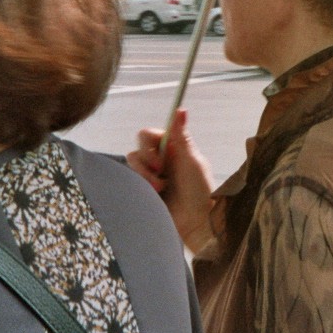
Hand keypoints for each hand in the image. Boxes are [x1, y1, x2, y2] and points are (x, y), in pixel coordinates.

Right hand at [128, 109, 215, 252]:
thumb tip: (181, 109)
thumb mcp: (192, 161)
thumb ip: (182, 136)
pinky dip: (140, 186)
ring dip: (145, 176)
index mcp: (173, 148)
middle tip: (161, 174)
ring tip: (160, 189)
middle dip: (146, 162)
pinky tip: (156, 195)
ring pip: (132, 164)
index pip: (148, 135)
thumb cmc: (201, 191)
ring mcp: (152, 176)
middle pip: (137, 148)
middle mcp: (161, 159)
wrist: (197, 223)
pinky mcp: (145, 191)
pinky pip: (131, 182)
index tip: (160, 159)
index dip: (149, 144)